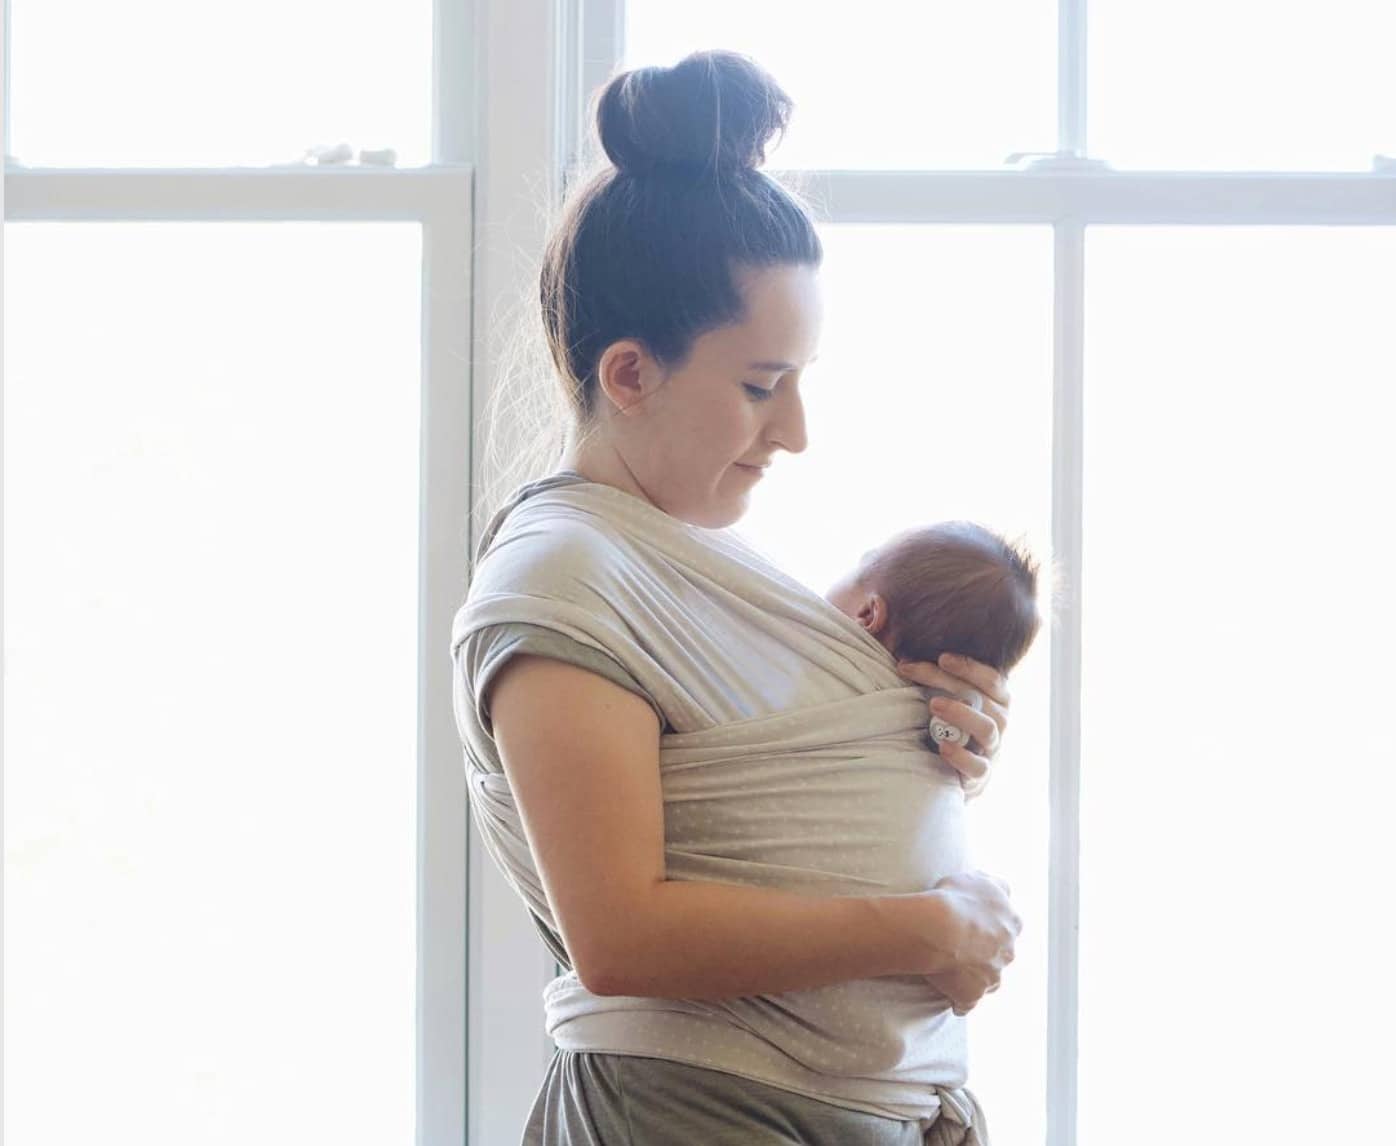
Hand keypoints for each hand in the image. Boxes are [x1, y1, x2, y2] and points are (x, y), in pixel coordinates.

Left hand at [896, 653, 1011, 797]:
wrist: (952, 773)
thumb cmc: (948, 727)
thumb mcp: (948, 701)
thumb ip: (938, 682)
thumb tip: (906, 659)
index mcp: (997, 701)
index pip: (992, 679)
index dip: (969, 666)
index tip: (942, 657)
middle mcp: (1000, 722)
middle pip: (982, 698)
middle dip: (948, 682)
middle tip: (916, 673)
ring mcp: (993, 750)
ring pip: (988, 729)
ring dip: (960, 713)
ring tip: (933, 704)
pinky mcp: (981, 775)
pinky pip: (978, 767)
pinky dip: (961, 756)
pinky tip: (942, 746)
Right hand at [925, 871, 1020, 1014]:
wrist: (939, 928)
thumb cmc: (955, 898)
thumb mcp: (978, 878)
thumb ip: (992, 884)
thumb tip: (1001, 888)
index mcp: (1012, 921)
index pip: (1010, 924)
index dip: (993, 925)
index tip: (978, 924)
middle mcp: (1008, 950)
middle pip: (1002, 953)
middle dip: (987, 952)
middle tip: (963, 945)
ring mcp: (993, 974)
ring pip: (989, 979)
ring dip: (976, 976)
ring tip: (953, 971)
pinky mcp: (974, 994)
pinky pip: (967, 1003)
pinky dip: (960, 1002)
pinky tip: (951, 997)